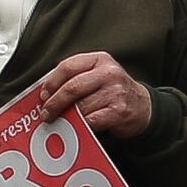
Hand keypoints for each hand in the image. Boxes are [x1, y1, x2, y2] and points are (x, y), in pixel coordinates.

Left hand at [24, 49, 153, 140]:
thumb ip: (77, 78)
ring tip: (59, 121)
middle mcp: (109, 73)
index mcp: (100, 60)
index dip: (51, 82)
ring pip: (80, 106)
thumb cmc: (115, 91)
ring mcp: (115, 92)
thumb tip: (47, 93)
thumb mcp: (99, 75)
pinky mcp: (119, 111)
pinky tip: (75, 127)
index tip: (43, 94)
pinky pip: (91, 120)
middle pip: (72, 87)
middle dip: (54, 102)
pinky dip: (80, 125)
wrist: (143, 107)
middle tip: (46, 112)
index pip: (68, 66)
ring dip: (66, 116)